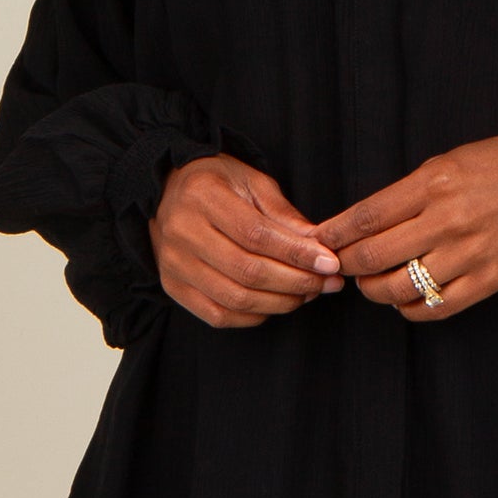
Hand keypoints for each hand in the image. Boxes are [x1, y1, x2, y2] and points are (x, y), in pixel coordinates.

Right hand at [149, 153, 342, 327]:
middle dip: (296, 281)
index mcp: (203, 196)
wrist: (167, 192)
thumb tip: (319, 247)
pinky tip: (276, 303)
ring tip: (307, 293)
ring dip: (280, 302)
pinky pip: (218, 315)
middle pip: (247, 271)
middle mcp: (182, 232)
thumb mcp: (252, 182)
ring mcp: (173, 264)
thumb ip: (284, 215)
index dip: (296, 253)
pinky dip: (254, 315)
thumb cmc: (217, 183)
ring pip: (235, 298)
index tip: (329, 263)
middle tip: (327, 283)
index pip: (256, 235)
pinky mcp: (173, 287)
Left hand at [309, 126, 497, 320]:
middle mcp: (448, 219)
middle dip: (346, 265)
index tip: (320, 241)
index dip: (334, 234)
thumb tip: (364, 222)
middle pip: (372, 257)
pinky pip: (434, 308)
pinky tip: (405, 298)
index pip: (365, 217)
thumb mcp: (451, 160)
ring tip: (372, 281)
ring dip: (373, 289)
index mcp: (434, 182)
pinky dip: (409, 308)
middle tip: (340, 265)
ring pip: (397, 289)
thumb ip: (409, 191)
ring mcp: (469, 254)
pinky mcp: (488, 280)